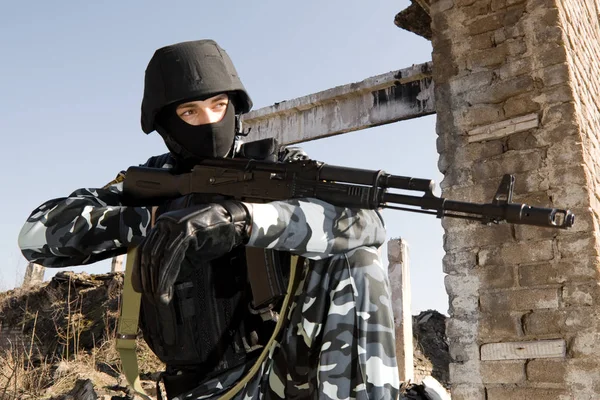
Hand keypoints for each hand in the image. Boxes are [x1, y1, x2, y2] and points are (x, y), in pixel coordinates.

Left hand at [131, 201, 250, 304]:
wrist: (233, 223)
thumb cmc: (212, 237)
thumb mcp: (188, 252)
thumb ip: (173, 262)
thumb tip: (158, 283)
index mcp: (163, 227)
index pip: (144, 250)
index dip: (140, 272)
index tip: (142, 289)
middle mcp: (165, 223)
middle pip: (148, 255)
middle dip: (148, 280)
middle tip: (152, 297)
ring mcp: (174, 225)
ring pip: (158, 257)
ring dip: (157, 281)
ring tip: (159, 298)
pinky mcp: (185, 231)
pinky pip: (171, 256)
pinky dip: (167, 276)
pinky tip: (166, 290)